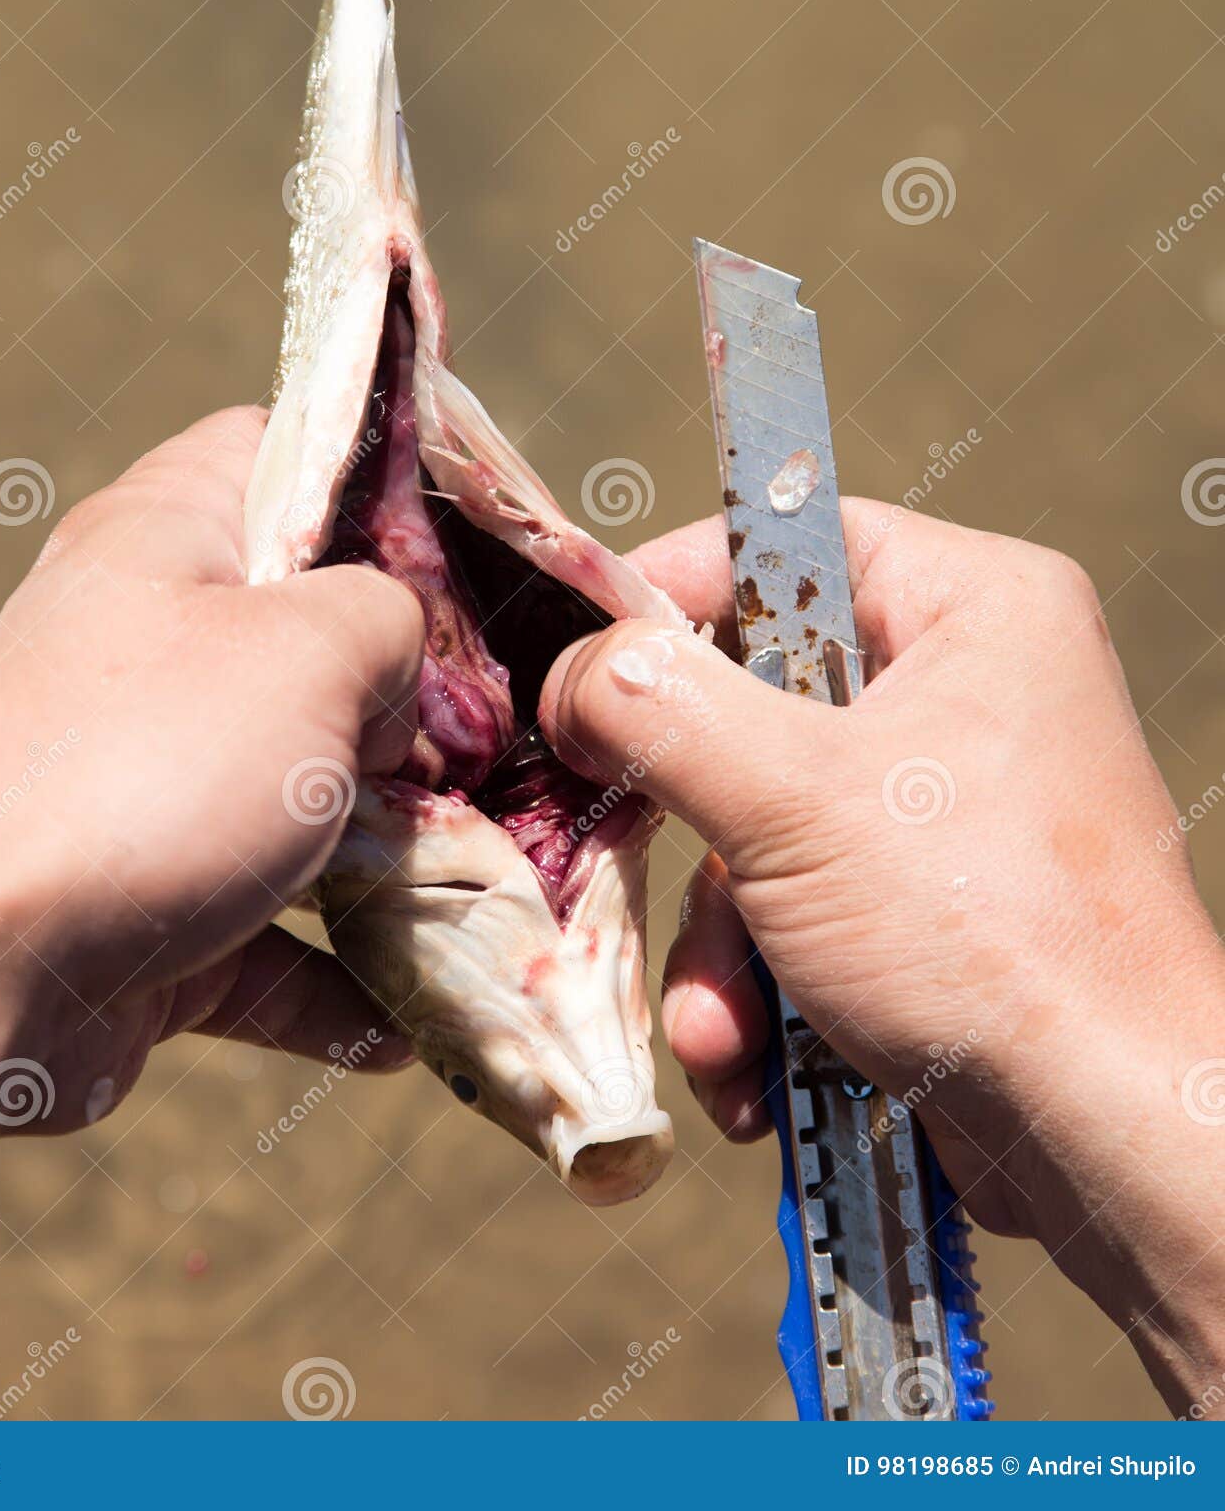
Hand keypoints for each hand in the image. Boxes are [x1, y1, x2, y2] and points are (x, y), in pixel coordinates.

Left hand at [0, 405, 421, 1414]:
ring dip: (394, 855)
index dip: (393, 482)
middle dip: (418, 704)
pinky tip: (404, 1026)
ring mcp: (142, 784)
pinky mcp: (143, 909)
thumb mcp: (311, 647)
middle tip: (509, 742)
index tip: (490, 550)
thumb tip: (399, 673)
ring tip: (491, 887)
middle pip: (317, 643)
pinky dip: (333, 983)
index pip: (288, 452)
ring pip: (302, 798)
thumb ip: (393, 619)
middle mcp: (148, 650)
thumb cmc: (146, 768)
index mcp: (168, 539)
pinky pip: (266, 936)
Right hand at [539, 504, 1224, 1414]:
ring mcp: (942, 804)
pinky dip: (758, 983)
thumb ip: (663, 710)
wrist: (1105, 1138)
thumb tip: (576, 673)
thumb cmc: (985, 933)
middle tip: (621, 845)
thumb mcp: (793, 799)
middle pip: (753, 699)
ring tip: (724, 1027)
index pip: (785, 542)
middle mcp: (963, 689)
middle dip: (688, 819)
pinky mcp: (922, 903)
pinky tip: (753, 1062)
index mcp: (972, 607)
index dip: (671, 593)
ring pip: (759, 824)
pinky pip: (796, 905)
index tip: (582, 664)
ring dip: (718, 937)